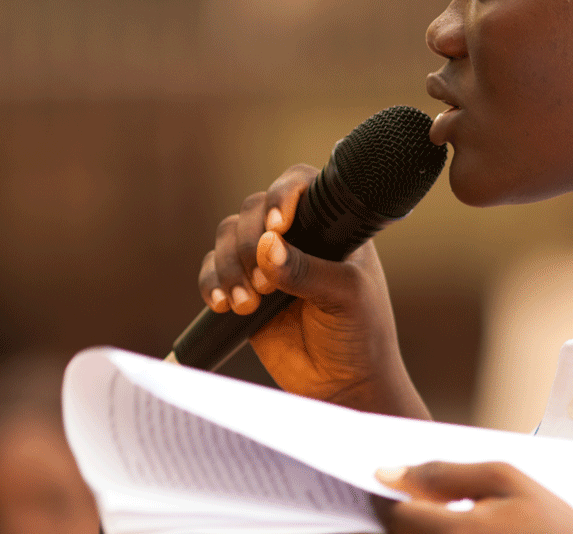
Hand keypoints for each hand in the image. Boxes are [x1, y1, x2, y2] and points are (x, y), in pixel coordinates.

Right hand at [198, 164, 428, 417]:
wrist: (344, 386)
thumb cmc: (360, 334)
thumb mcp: (346, 297)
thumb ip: (308, 270)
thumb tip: (267, 246)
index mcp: (330, 227)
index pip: (300, 185)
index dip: (282, 195)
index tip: (278, 225)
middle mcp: (296, 237)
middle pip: (252, 209)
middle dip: (249, 242)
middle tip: (265, 283)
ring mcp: (267, 262)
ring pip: (227, 237)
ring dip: (229, 266)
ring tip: (249, 303)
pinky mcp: (244, 289)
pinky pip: (213, 272)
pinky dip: (212, 284)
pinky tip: (225, 304)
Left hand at [374, 462, 572, 533]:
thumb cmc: (552, 524)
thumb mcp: (505, 479)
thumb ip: (443, 474)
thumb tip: (389, 473)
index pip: (393, 515)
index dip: (386, 496)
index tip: (389, 484)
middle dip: (400, 517)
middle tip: (418, 502)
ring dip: (415, 531)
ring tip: (442, 518)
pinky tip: (453, 532)